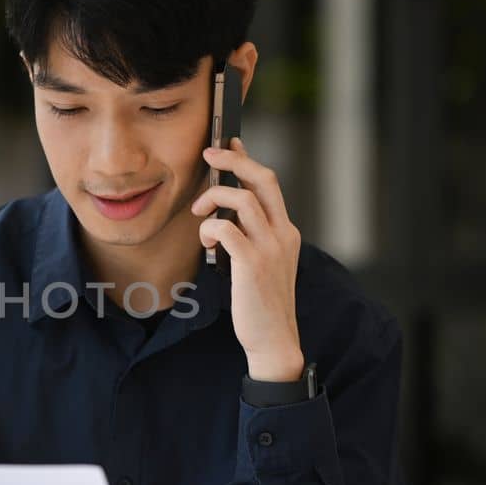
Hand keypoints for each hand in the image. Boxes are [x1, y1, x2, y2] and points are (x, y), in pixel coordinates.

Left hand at [190, 137, 304, 380]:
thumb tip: (223, 217)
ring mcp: (270, 249)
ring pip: (243, 199)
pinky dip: (209, 229)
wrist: (274, 341)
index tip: (231, 143)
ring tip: (199, 213)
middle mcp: (283, 234)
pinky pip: (226, 229)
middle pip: (263, 179)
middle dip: (234, 159)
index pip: (270, 184)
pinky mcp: (252, 265)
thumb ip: (250, 238)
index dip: (248, 159)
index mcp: (286, 232)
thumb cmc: (261, 304)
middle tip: (208, 152)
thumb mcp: (262, 264)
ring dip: (214, 198)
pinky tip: (206, 242)